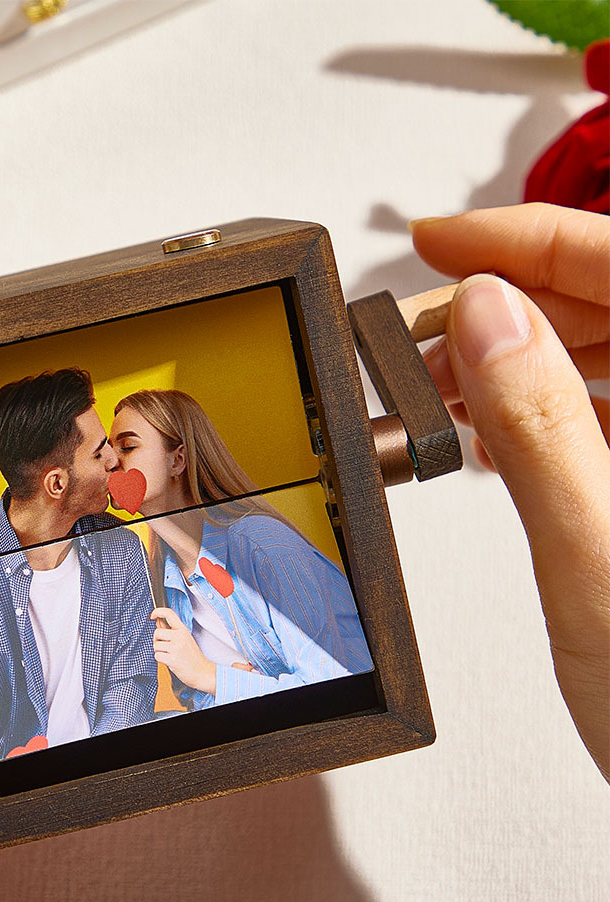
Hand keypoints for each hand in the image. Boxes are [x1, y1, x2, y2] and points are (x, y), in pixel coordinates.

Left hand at [150, 606, 216, 693]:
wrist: (202, 672)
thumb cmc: (192, 657)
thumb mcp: (184, 639)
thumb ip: (170, 630)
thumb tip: (158, 621)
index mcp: (183, 630)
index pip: (169, 613)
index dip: (158, 611)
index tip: (153, 615)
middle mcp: (180, 636)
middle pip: (157, 632)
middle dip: (157, 640)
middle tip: (165, 647)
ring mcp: (176, 647)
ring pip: (155, 645)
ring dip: (159, 651)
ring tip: (170, 655)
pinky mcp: (172, 659)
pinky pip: (157, 656)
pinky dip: (161, 660)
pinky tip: (170, 661)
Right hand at [411, 204, 608, 781]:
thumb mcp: (595, 553)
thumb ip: (540, 421)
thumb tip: (483, 316)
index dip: (528, 237)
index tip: (444, 240)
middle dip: (508, 304)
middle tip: (421, 332)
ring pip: (608, 358)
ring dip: (519, 360)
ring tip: (444, 387)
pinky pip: (605, 414)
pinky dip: (543, 411)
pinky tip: (496, 434)